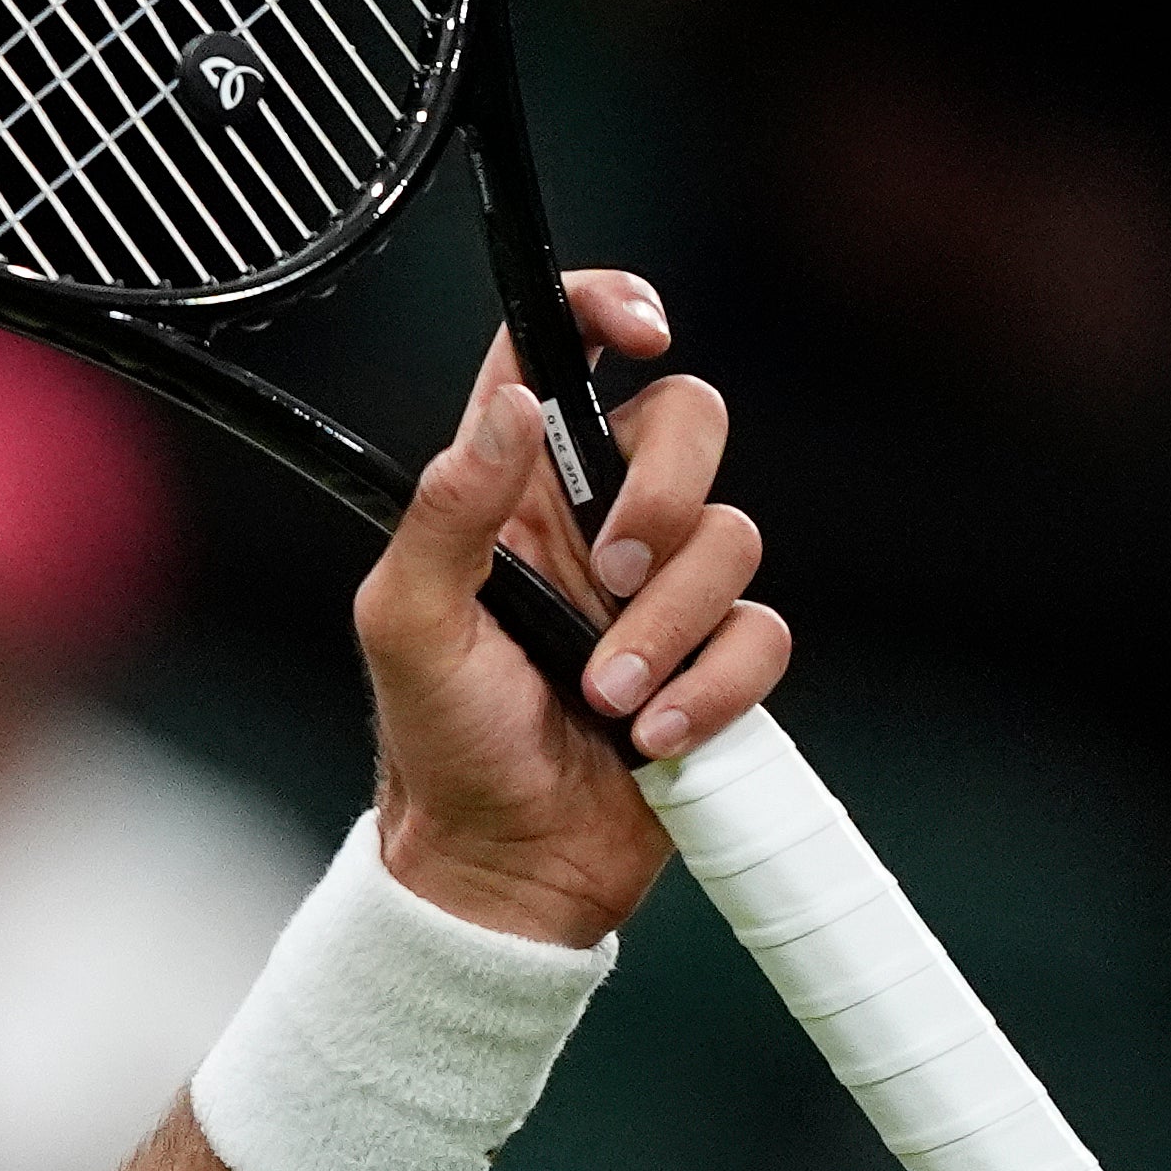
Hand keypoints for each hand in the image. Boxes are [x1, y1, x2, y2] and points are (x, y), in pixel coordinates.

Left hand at [351, 267, 789, 948]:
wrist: (499, 864)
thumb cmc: (438, 741)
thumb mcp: (407, 623)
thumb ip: (446, 512)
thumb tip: (505, 405)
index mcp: (509, 490)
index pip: (559, 352)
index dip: (606, 307)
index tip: (640, 329)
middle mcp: (595, 521)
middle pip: (689, 419)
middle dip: (666, 490)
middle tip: (608, 570)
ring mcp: (662, 590)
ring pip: (733, 536)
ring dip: (669, 625)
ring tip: (604, 693)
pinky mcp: (716, 659)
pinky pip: (763, 635)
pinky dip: (711, 687)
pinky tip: (648, 733)